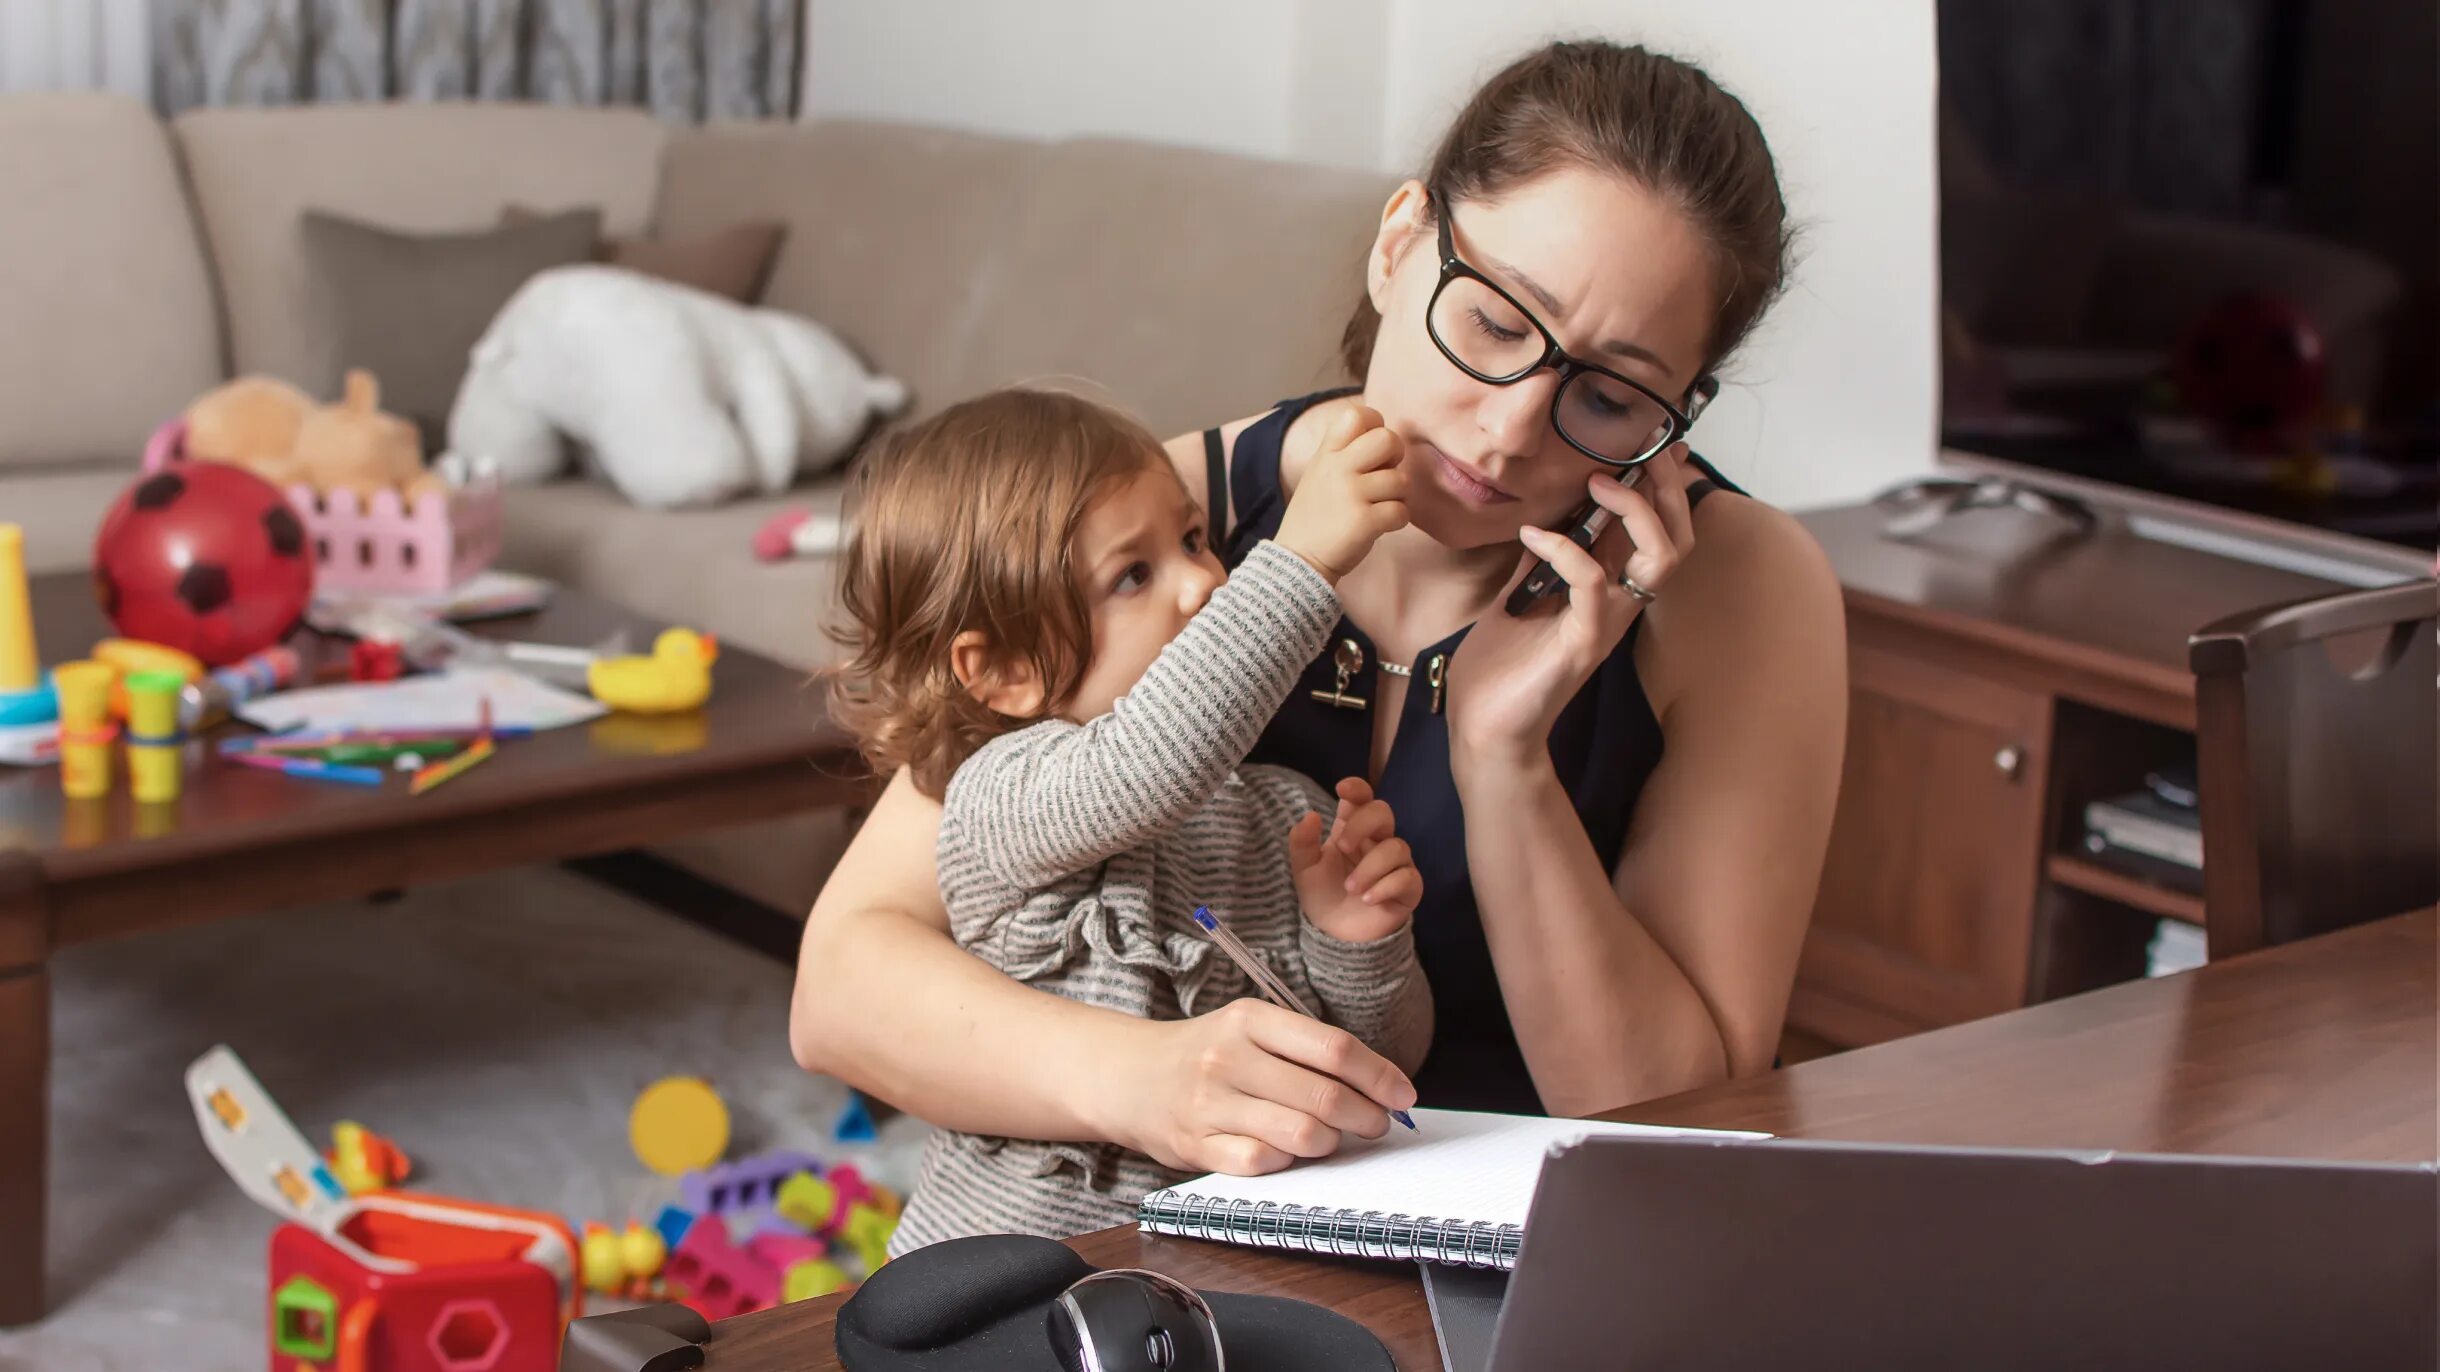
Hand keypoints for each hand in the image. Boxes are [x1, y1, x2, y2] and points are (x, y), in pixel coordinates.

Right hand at [1104, 998, 1417, 1174]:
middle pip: (1324, 1097)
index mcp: (1250, 1019)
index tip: (1403, 1095)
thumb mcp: (1250, 1029)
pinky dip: (1288, 1161)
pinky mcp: (1195, 1144)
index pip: (1333, 1049)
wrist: (1127, 1075)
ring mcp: (1210, 1103)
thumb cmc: (1206, 1053)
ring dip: (1332, 1143)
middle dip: (1367, 1117)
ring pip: (1300, 1135)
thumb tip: (1379, 1085)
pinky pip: (1264, 1163)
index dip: (1379, 1076)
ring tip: (1334, 1139)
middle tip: (1377, 1124)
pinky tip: (1289, 1152)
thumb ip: (1306, 1050)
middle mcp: (1229, 1057)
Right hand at [1273, 404, 1408, 582]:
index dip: (1376, 425)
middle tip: (1384, 476)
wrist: (1298, 560)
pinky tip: (1382, 525)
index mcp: (1327, 454)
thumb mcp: (1318, 474)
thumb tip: (1383, 438)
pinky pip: (1402, 511)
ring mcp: (1351, 494)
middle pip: (1388, 439)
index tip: (1374, 449)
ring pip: (1401, 480)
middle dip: (1396, 458)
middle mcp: (1338, 468)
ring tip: (1379, 507)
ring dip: (1398, 496)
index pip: (1356, 415)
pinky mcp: (1365, 521)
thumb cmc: (1315, 517)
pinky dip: (1398, 519)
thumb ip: (1343, 453)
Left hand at [1289, 777, 1419, 943]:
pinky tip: (1367, 899)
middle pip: (1383, 812)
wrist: (1337, 934)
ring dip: (1370, 867)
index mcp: (1351, 830)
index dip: (1358, 788)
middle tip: (1342, 846)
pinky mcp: (1409, 887)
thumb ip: (1302, 842)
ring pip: (1397, 847)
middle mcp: (1377, 841)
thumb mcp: (1304, 869)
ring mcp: (1396, 863)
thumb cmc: (1323, 895)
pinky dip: (1385, 887)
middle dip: (1363, 824)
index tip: (1343, 789)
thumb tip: (1310, 815)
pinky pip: (1407, 877)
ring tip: (1351, 889)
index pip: (1362, 800)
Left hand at [1446, 443, 1697, 768]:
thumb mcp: (1524, 594)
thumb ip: (1545, 558)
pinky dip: (1566, 550)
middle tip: (1636, 457)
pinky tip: (1534, 535)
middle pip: (1677, 539)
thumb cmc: (1503, 665)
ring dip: (1635, 512)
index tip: (1655, 447)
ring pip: (1659, 560)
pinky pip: (1592, 585)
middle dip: (1665, 488)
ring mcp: (1606, 624)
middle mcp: (1620, 605)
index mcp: (1610, 589)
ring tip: (1597, 485)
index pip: (1660, 531)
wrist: (1483, 725)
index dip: (1665, 487)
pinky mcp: (1582, 644)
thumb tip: (1549, 514)